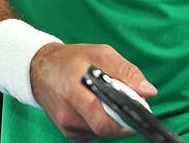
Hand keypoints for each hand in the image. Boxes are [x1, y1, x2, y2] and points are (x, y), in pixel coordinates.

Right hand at [30, 43, 158, 140]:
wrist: (41, 71)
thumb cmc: (71, 60)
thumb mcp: (100, 54)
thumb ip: (126, 71)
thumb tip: (148, 91)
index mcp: (74, 92)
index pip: (103, 119)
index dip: (126, 118)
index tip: (140, 110)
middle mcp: (68, 114)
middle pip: (105, 128)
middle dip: (123, 118)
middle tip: (129, 103)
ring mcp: (67, 126)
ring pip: (102, 132)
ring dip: (112, 118)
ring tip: (108, 98)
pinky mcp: (69, 133)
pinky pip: (94, 133)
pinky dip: (102, 121)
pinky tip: (97, 106)